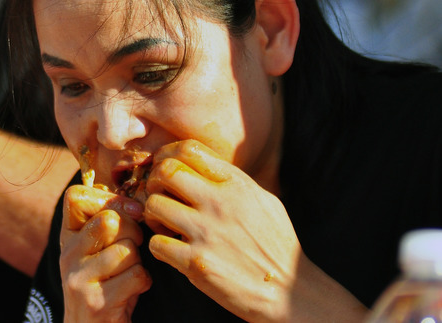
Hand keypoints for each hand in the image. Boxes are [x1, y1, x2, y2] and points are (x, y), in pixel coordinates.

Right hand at [59, 184, 150, 322]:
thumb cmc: (104, 283)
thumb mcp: (98, 250)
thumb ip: (109, 222)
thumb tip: (139, 202)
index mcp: (67, 236)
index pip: (76, 196)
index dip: (109, 199)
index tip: (127, 213)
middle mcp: (67, 255)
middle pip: (109, 220)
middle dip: (132, 231)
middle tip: (134, 246)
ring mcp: (78, 279)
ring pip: (127, 249)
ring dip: (138, 261)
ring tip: (130, 271)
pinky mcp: (96, 302)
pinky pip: (136, 275)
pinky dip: (144, 282)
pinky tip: (134, 289)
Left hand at [143, 140, 302, 321]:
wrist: (288, 292)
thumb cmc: (275, 245)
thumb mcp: (264, 201)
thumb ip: (232, 181)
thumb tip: (203, 164)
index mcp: (236, 184)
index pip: (189, 149)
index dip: (168, 154)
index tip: (165, 169)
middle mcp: (220, 203)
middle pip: (165, 171)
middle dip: (154, 181)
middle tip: (159, 196)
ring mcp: (207, 233)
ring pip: (154, 205)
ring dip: (152, 215)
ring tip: (165, 225)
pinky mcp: (196, 263)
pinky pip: (156, 243)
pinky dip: (158, 246)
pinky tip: (172, 250)